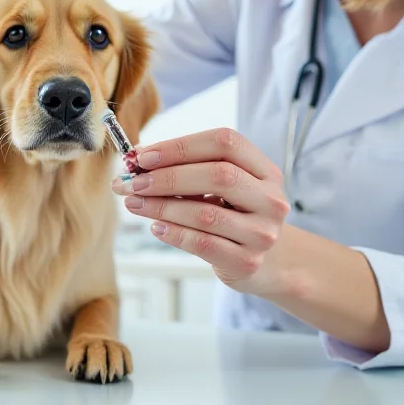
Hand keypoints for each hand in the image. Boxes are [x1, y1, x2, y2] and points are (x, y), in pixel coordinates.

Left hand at [111, 127, 290, 295]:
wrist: (266, 262)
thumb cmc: (232, 215)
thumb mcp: (220, 187)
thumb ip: (186, 169)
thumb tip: (137, 158)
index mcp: (264, 170)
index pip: (225, 142)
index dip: (181, 146)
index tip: (144, 156)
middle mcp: (270, 199)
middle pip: (219, 175)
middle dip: (168, 177)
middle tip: (133, 182)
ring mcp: (262, 233)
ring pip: (206, 213)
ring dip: (162, 206)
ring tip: (133, 202)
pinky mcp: (247, 262)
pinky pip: (203, 244)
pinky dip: (174, 233)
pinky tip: (155, 226)